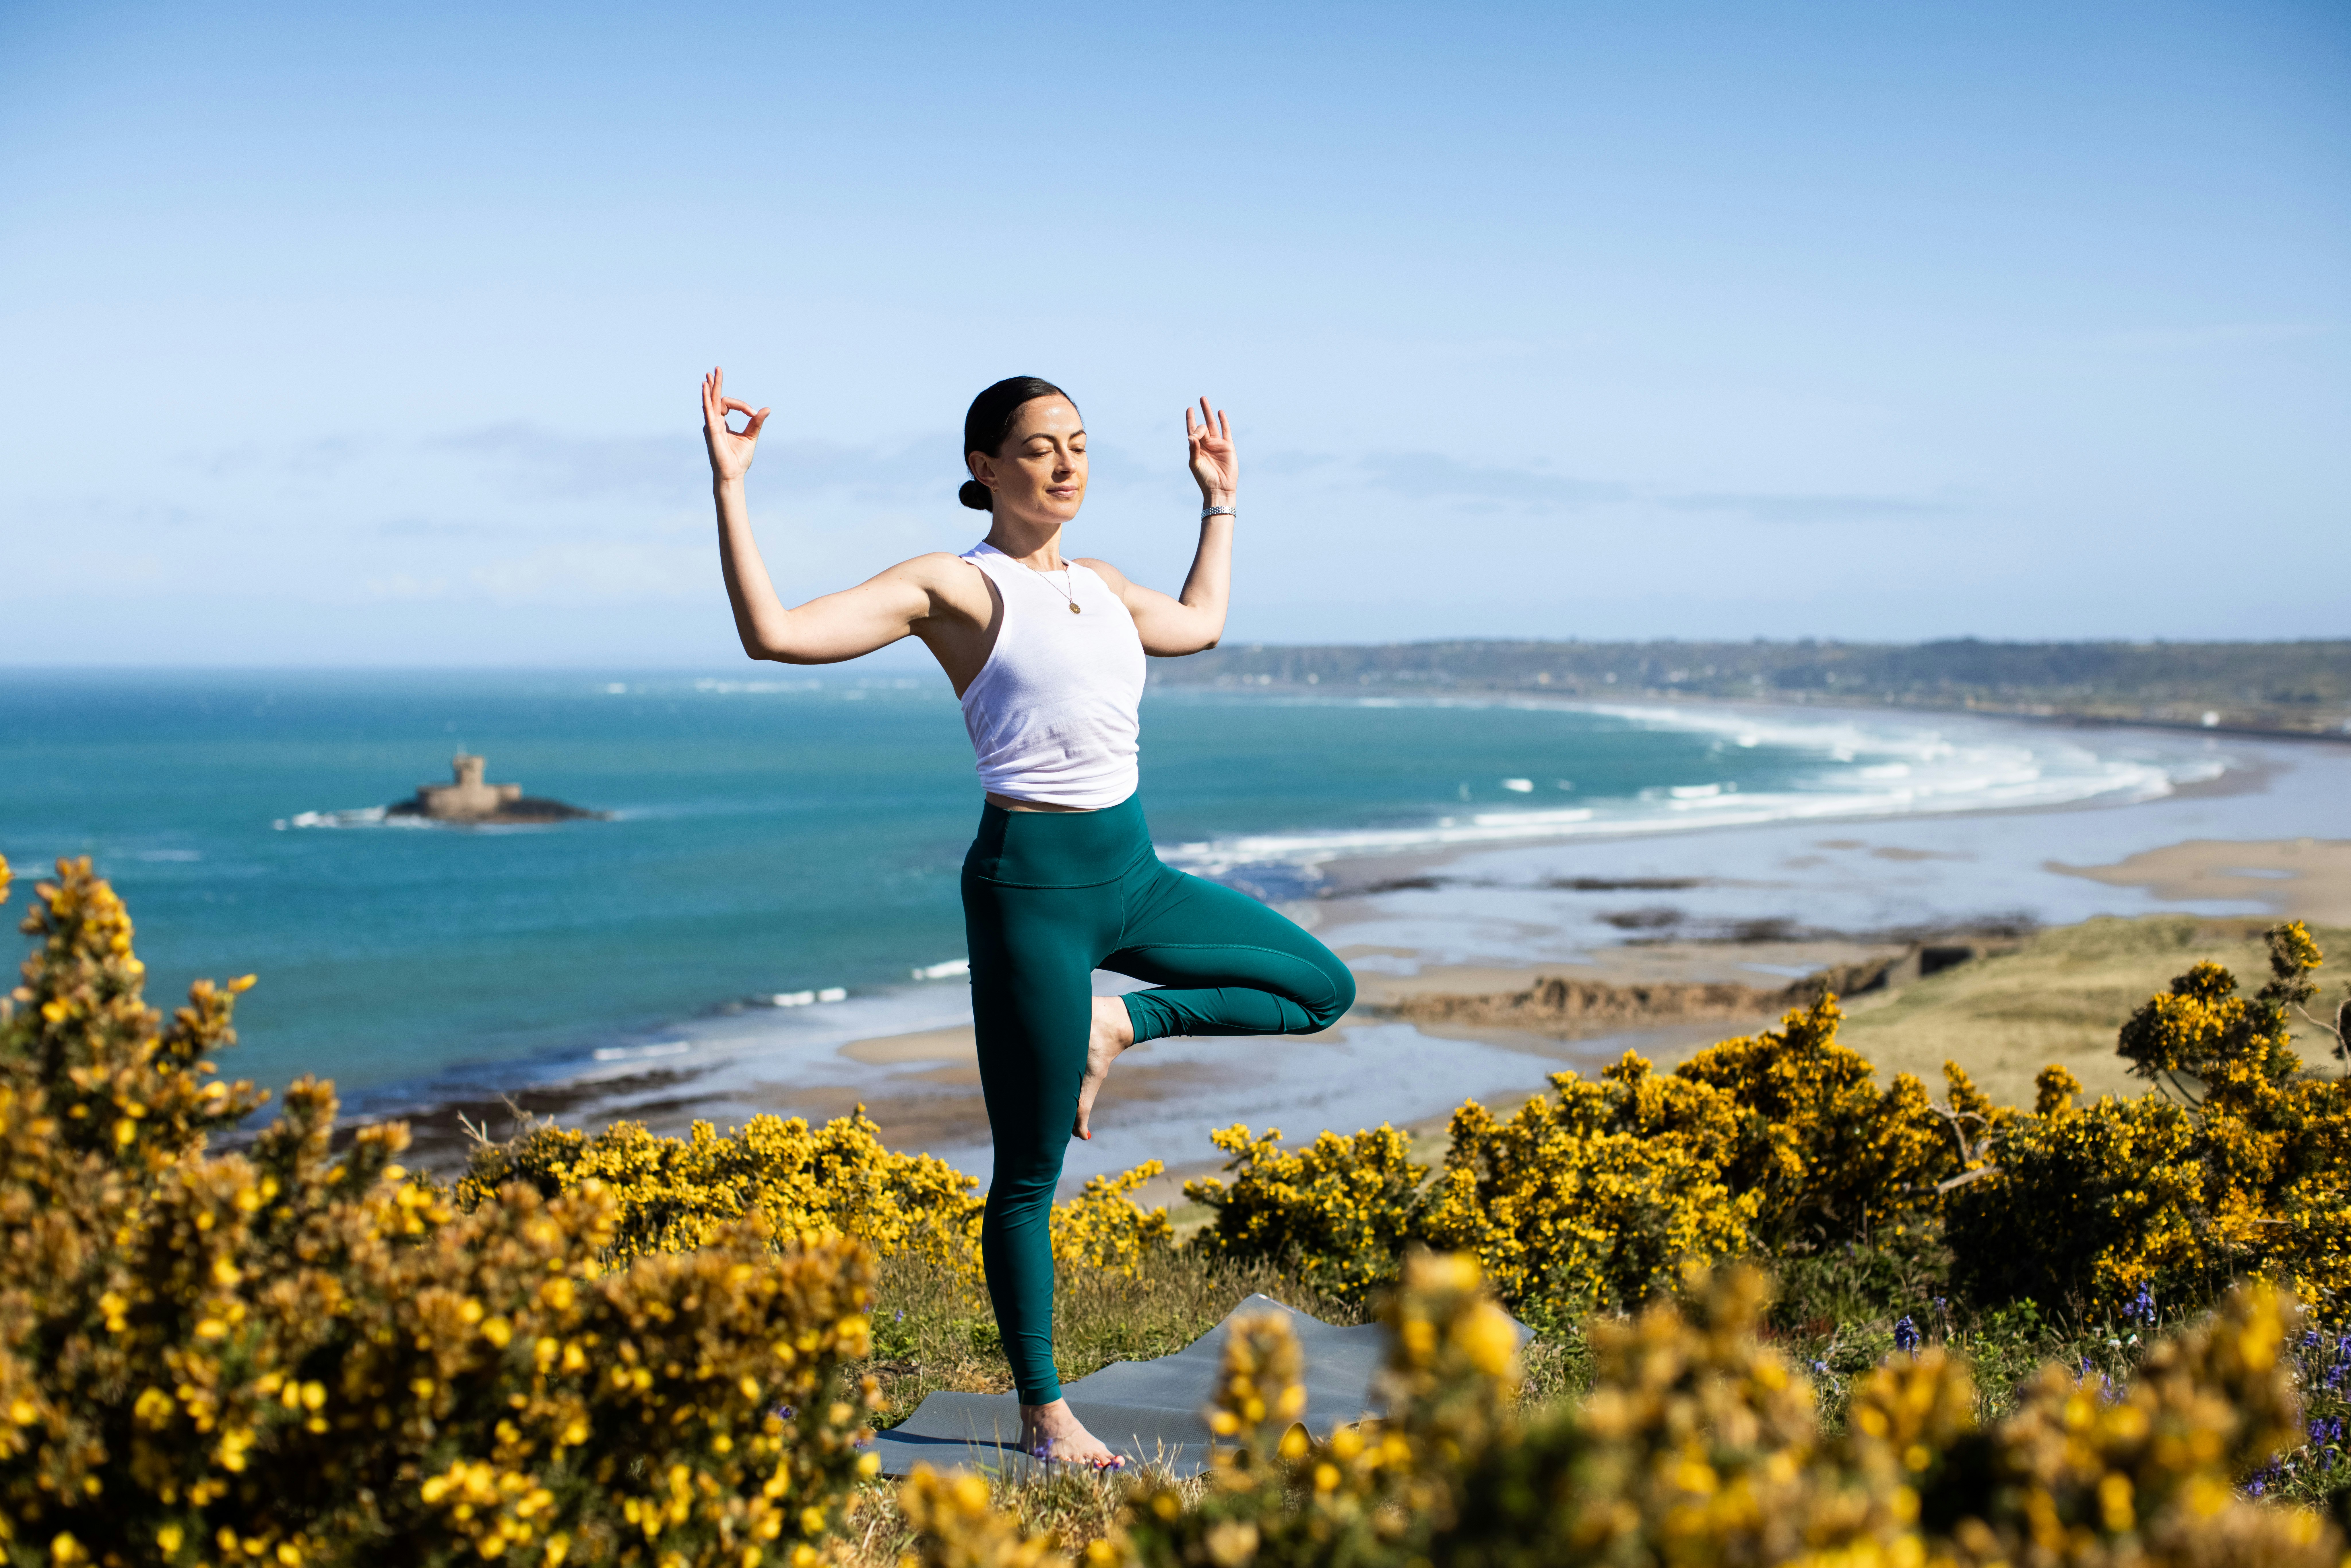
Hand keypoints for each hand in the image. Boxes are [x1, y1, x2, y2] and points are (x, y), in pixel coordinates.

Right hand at [702, 367, 769, 483]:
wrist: (733, 474)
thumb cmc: (739, 459)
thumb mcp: (751, 436)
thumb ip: (756, 422)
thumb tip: (767, 409)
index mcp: (722, 424)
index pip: (728, 405)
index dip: (742, 405)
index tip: (753, 413)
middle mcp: (714, 422)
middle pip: (715, 398)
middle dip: (716, 383)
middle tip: (717, 368)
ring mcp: (711, 425)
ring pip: (710, 402)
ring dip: (711, 387)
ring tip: (711, 373)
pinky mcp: (711, 430)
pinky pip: (708, 411)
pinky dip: (707, 399)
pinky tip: (705, 387)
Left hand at [1185, 397, 1236, 504]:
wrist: (1219, 488)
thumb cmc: (1204, 478)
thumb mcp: (1195, 463)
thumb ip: (1193, 449)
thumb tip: (1190, 436)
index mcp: (1197, 448)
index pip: (1192, 430)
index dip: (1190, 419)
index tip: (1189, 409)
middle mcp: (1207, 444)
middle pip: (1203, 425)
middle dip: (1201, 413)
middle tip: (1201, 399)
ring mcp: (1218, 444)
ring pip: (1214, 424)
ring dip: (1210, 412)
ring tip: (1205, 400)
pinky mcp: (1228, 446)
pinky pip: (1226, 431)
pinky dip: (1223, 421)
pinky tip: (1220, 412)